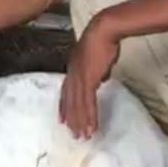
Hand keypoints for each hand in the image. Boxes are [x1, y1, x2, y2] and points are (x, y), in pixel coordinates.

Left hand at [59, 16, 120, 139]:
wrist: (104, 30)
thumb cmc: (103, 39)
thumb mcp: (98, 58)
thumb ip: (98, 70)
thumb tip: (102, 78)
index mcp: (73, 68)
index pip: (66, 92)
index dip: (64, 106)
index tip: (63, 119)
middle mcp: (72, 74)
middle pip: (69, 101)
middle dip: (72, 119)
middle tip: (73, 134)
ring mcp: (79, 77)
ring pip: (78, 105)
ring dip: (81, 122)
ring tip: (83, 136)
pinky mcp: (88, 80)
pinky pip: (88, 102)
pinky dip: (89, 115)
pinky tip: (91, 125)